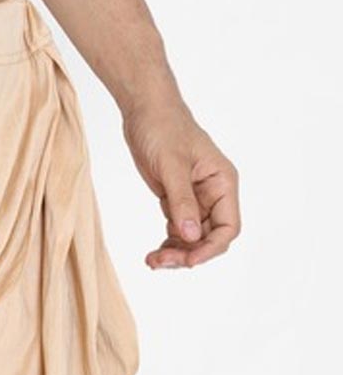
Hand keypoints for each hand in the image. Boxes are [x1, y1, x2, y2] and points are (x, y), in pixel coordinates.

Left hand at [121, 99, 240, 268]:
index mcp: (223, 183)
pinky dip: (167, 245)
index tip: (188, 260)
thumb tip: (191, 237)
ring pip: (192, 240)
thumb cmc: (164, 128)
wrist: (145, 112)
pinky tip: (153, 253)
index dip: (211, 248)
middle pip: (209, 239)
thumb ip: (182, 201)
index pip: (228, 227)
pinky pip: (178, 232)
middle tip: (161, 262)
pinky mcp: (177, 201)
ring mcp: (196, 200)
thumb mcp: (172, 165)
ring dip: (175, 254)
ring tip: (152, 261)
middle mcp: (214, 194)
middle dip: (188, 254)